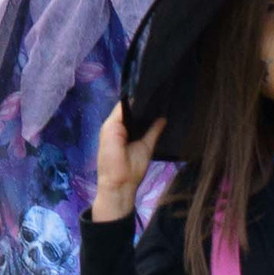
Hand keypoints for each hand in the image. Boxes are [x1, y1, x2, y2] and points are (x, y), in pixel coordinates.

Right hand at [92, 98, 164, 219]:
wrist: (120, 184)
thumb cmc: (132, 170)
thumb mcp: (146, 147)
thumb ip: (153, 132)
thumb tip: (163, 119)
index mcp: (122, 133)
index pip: (131, 114)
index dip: (141, 107)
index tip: (156, 98)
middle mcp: (115, 128)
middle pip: (127, 110)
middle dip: (140, 103)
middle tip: (157, 91)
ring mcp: (111, 127)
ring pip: (123, 108)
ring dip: (136, 101)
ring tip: (153, 91)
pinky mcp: (110, 126)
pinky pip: (120, 110)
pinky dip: (129, 104)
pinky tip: (142, 96)